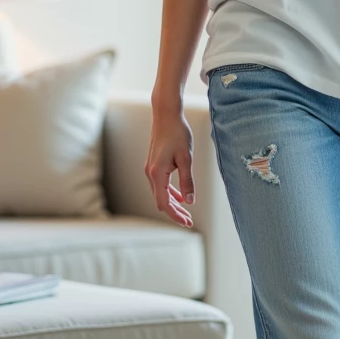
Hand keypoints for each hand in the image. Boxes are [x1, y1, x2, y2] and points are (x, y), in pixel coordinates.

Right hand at [144, 105, 195, 227]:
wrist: (166, 115)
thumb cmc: (178, 133)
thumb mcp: (186, 158)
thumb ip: (187, 181)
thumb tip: (190, 201)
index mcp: (156, 173)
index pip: (164, 203)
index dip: (176, 215)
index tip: (188, 223)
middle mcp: (150, 173)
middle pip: (161, 201)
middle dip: (175, 213)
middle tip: (189, 222)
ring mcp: (150, 169)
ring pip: (160, 194)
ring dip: (173, 204)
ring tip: (186, 213)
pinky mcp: (153, 165)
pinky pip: (161, 185)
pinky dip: (170, 193)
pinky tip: (181, 196)